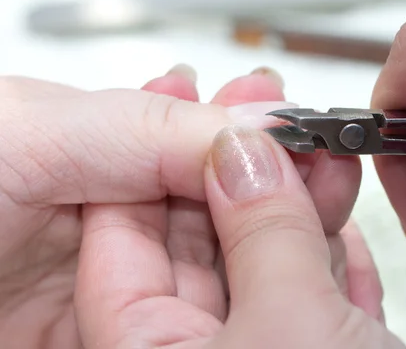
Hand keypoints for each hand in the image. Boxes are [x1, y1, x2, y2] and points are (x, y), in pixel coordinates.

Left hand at [0, 65, 369, 346]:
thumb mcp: (32, 130)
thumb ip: (148, 124)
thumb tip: (254, 127)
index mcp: (96, 155)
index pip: (197, 143)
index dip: (253, 137)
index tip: (301, 131)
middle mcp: (114, 218)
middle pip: (217, 204)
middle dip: (277, 182)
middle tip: (325, 166)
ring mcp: (118, 286)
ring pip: (216, 265)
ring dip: (271, 240)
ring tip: (323, 208)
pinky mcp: (116, 340)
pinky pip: (189, 324)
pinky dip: (240, 304)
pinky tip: (284, 275)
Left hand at [74, 121, 402, 347]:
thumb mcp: (288, 330)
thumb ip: (260, 230)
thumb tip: (246, 144)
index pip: (131, 239)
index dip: (174, 167)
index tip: (215, 117)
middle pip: (205, 245)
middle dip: (252, 179)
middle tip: (284, 124)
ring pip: (262, 266)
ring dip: (303, 213)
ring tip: (329, 156)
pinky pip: (304, 301)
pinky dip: (332, 265)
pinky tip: (348, 229)